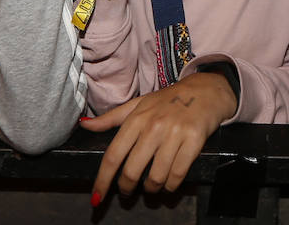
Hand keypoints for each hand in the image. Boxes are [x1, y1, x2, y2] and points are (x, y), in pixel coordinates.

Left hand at [81, 71, 235, 198]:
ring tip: (151, 187)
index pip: (113, 155)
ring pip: (156, 177)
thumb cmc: (168, 100)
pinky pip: (178, 175)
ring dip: (151, 189)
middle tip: (127, 191)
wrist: (204, 91)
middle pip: (132, 171)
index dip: (102, 180)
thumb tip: (84, 124)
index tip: (96, 197)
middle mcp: (153, 127)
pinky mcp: (194, 141)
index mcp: (136, 119)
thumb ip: (111, 118)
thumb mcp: (138, 105)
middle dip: (126, 188)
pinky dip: (171, 186)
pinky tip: (169, 184)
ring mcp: (174, 134)